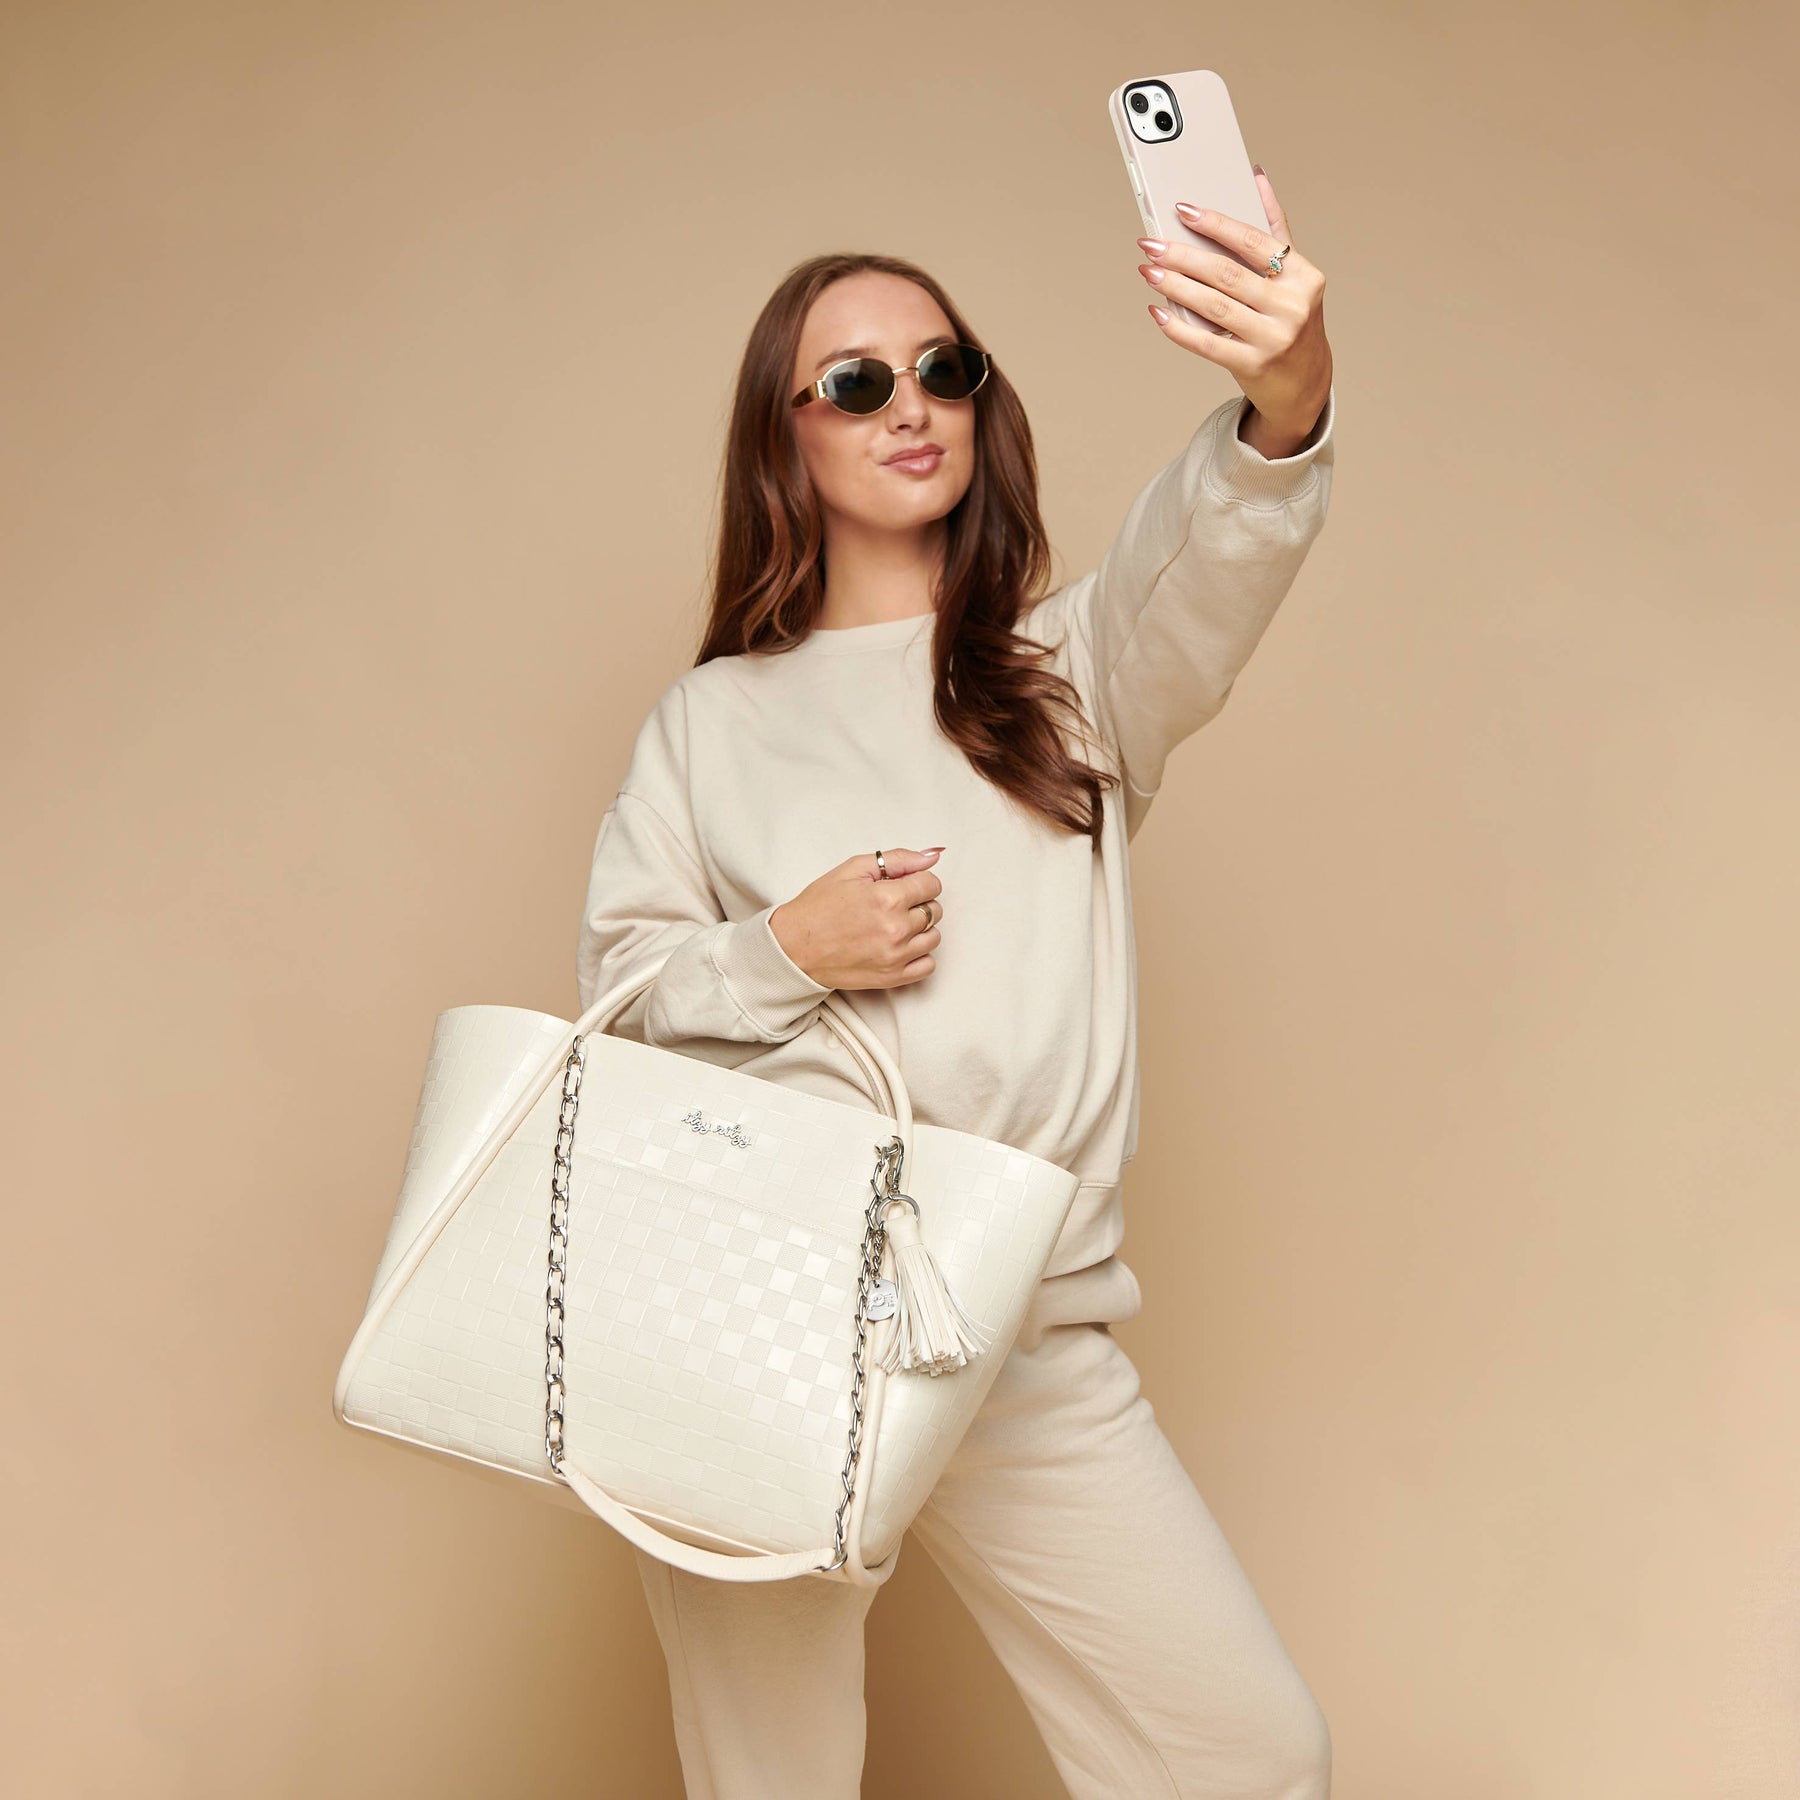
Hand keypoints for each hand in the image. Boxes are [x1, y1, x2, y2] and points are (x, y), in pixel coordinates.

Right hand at [769, 847, 944, 990]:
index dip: (918, 881)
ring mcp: (895, 956)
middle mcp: (895, 929)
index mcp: (887, 898)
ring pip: (934, 937)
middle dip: (918, 903)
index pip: (931, 884)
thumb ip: (897, 859)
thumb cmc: (819, 906)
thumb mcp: (853, 869)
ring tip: (894, 926)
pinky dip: (919, 955)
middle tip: (892, 905)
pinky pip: (928, 965)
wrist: (794, 947)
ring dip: (920, 929)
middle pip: (934, 910)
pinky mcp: (892, 978)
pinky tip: (899, 946)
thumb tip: (933, 856)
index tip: (903, 886)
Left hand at [1135, 165, 1331, 457]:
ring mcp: (1273, 338)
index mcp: (1303, 275)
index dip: (1216, 224)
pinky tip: (1158, 312)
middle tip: (1150, 244)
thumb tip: (1256, 177)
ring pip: (1214, 306)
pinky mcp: (1253, 365)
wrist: (1305, 383)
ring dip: (1175, 286)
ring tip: (1149, 271)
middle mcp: (1292, 306)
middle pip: (1227, 274)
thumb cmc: (1291, 320)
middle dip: (1183, 256)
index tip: (1183, 210)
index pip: (1254, 242)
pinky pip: (1207, 343)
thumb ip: (1275, 229)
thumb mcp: (1293, 277)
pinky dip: (1179, 328)